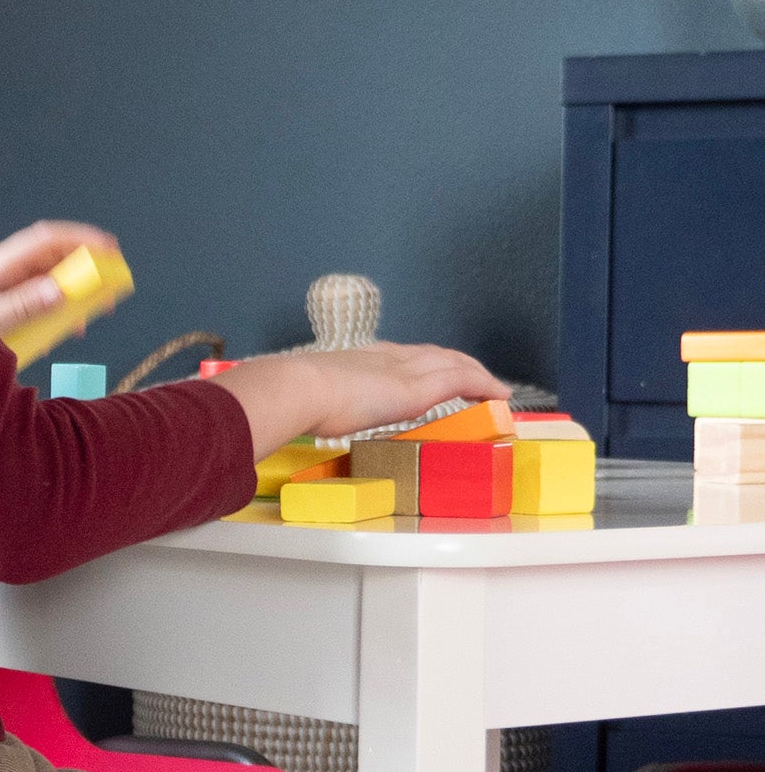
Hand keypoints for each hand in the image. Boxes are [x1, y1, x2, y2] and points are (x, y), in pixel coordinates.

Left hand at [0, 220, 121, 340]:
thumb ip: (22, 306)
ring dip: (72, 289)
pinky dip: (54, 306)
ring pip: (44, 278)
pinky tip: (67, 324)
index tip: (111, 249)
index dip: (81, 239)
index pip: (46, 241)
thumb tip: (61, 290)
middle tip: (112, 284)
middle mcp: (0, 271)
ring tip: (95, 310)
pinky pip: (32, 297)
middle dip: (84, 265)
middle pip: (50, 257)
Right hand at [211, 344, 509, 460]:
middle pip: (432, 354)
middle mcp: (386, 357)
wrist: (294, 389)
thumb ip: (296, 405)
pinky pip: (465, 378)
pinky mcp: (420, 386)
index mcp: (357, 359)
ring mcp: (405, 370)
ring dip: (475, 373)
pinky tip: (500, 395)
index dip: (418, 362)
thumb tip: (271, 417)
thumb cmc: (286, 397)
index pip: (398, 356)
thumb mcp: (295, 398)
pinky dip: (485, 384)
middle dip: (454, 362)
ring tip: (492, 387)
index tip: (426, 370)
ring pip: (454, 362)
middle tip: (473, 375)